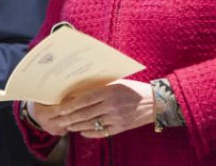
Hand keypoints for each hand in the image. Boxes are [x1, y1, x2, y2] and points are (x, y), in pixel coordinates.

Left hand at [30, 79, 155, 138]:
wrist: (155, 102)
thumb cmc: (133, 89)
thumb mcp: (117, 83)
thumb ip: (100, 86)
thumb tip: (79, 90)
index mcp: (109, 91)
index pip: (85, 99)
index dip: (71, 105)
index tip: (60, 108)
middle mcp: (112, 105)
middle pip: (85, 113)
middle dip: (70, 117)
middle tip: (60, 119)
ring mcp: (116, 118)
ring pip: (91, 124)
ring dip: (77, 125)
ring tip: (68, 125)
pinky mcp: (121, 128)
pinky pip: (101, 132)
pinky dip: (90, 133)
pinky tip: (81, 131)